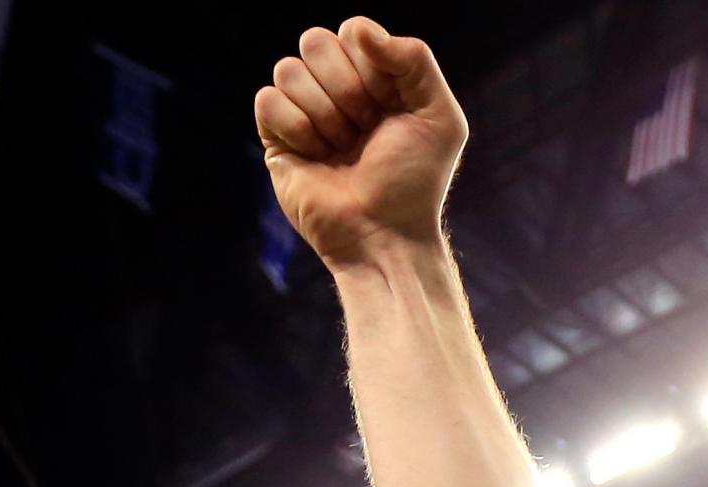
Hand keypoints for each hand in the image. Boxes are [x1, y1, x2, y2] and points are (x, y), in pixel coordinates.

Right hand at [256, 19, 468, 271]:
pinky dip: (297, 129)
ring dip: (324, 114)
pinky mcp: (276, 137)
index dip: (370, 68)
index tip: (389, 108)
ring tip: (342, 148)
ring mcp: (304, 110)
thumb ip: (415, 59)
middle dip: (346, 89)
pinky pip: (267, 99)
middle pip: (315, 41)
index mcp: (374, 76)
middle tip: (365, 129)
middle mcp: (336, 88)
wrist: (384, 234)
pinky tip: (316, 156)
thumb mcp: (440, 117)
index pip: (353, 32)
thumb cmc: (416, 181)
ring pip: (288, 68)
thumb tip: (359, 31)